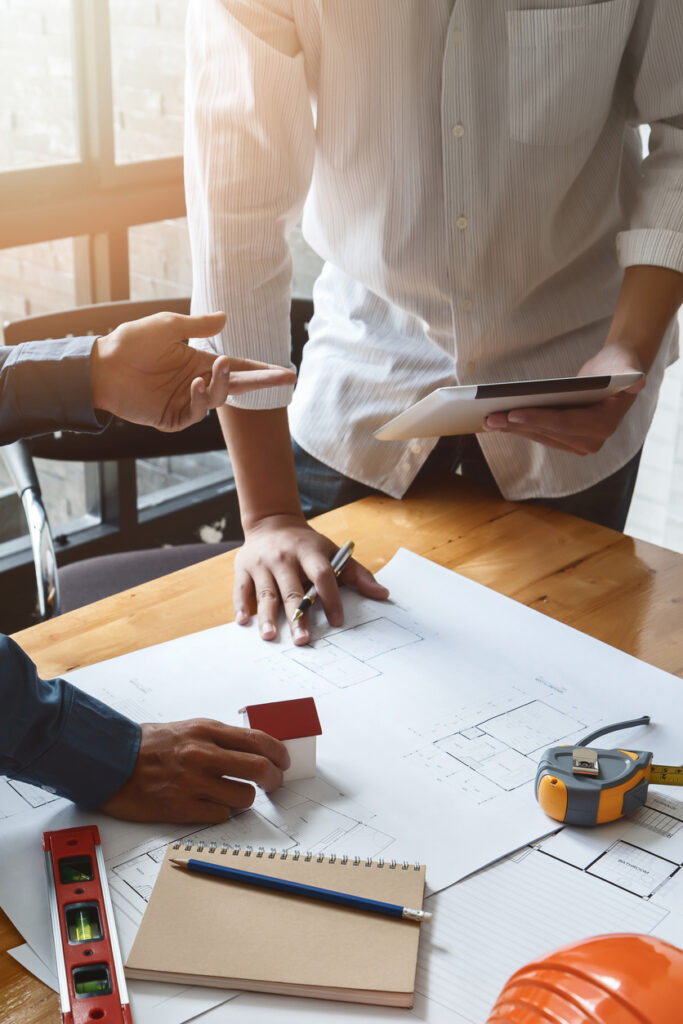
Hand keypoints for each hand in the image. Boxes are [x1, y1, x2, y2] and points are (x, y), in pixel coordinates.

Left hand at [91, 310, 295, 431]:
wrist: (101, 366)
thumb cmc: (131, 342)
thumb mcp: (168, 326)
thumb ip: (197, 326)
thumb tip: (225, 318)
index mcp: (198, 361)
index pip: (237, 367)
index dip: (260, 370)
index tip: (285, 372)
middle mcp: (196, 382)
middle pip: (236, 385)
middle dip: (261, 383)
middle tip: (284, 379)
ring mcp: (185, 401)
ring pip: (217, 399)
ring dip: (220, 385)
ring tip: (213, 369)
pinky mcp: (172, 418)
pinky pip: (195, 414)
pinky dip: (199, 400)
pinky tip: (195, 385)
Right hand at [99, 719, 289, 822]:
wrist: (110, 762)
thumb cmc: (148, 745)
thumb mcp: (188, 728)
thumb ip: (219, 738)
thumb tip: (254, 750)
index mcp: (206, 731)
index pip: (258, 740)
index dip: (279, 753)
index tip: (283, 761)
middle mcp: (203, 755)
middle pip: (259, 769)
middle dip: (274, 779)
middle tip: (274, 784)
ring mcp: (193, 783)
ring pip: (244, 797)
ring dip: (246, 799)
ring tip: (236, 796)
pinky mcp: (181, 808)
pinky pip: (220, 815)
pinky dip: (222, 812)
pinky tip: (213, 806)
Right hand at [233, 515, 388, 645]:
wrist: (272, 523)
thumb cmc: (307, 545)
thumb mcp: (333, 552)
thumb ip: (358, 574)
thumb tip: (383, 594)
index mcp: (309, 552)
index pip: (322, 575)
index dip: (330, 598)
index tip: (337, 621)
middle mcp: (284, 556)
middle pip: (292, 589)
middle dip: (298, 615)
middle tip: (302, 640)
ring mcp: (262, 563)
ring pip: (266, 593)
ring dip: (268, 616)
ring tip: (270, 636)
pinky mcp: (243, 568)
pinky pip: (241, 590)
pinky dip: (242, 606)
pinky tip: (244, 623)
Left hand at [482, 343, 644, 454]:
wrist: (615, 374)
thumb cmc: (619, 365)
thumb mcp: (627, 365)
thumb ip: (630, 374)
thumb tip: (637, 381)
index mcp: (605, 423)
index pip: (566, 423)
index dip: (538, 418)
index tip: (513, 412)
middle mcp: (593, 440)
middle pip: (547, 432)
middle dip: (517, 424)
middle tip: (489, 417)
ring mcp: (579, 444)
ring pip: (540, 435)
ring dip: (513, 428)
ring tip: (488, 419)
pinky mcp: (566, 440)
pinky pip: (539, 434)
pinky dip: (519, 427)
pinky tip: (499, 421)